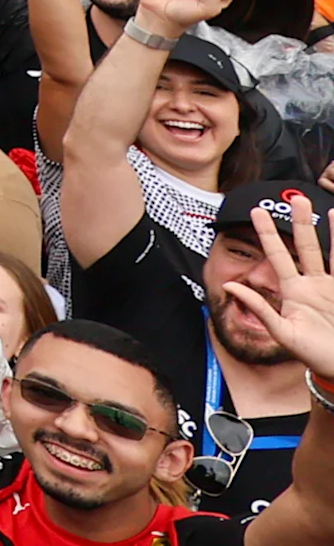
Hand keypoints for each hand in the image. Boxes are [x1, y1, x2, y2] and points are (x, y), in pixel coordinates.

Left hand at [221, 192, 333, 378]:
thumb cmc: (313, 355)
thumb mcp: (283, 333)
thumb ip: (259, 308)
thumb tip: (229, 285)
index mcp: (293, 292)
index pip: (277, 256)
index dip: (267, 234)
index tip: (256, 211)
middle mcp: (312, 284)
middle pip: (305, 246)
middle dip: (300, 222)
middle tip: (296, 197)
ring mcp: (331, 287)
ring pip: (328, 251)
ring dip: (326, 230)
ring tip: (321, 206)